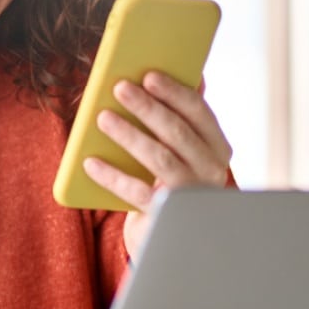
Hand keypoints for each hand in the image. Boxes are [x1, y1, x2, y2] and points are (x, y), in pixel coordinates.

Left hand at [82, 71, 232, 260]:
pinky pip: (137, 192)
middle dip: (148, 108)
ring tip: (103, 118)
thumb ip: (176, 117)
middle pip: (178, 132)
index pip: (199, 113)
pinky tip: (91, 163)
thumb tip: (161, 77)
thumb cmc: (169, 179)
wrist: (167, 232)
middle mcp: (211, 170)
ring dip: (129, 135)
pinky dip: (112, 176)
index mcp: (217, 146)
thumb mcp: (179, 149)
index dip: (174, 92)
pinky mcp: (167, 216)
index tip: (148, 75)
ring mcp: (190, 194)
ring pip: (160, 158)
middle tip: (120, 88)